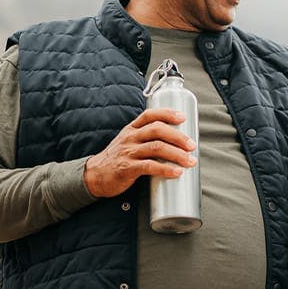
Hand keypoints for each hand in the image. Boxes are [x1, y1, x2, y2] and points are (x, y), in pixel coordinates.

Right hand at [83, 108, 197, 197]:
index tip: (183, 117)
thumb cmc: (117, 159)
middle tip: (192, 145)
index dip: (167, 113)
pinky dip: (166, 169)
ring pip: (156, 148)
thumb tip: (174, 143)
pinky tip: (176, 172)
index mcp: (132, 129)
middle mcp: (130, 137)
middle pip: (157, 130)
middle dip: (178, 137)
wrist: (95, 175)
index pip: (150, 115)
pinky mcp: (127, 168)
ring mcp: (128, 152)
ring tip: (190, 161)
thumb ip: (146, 139)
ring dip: (177, 154)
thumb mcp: (128, 142)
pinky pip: (149, 166)